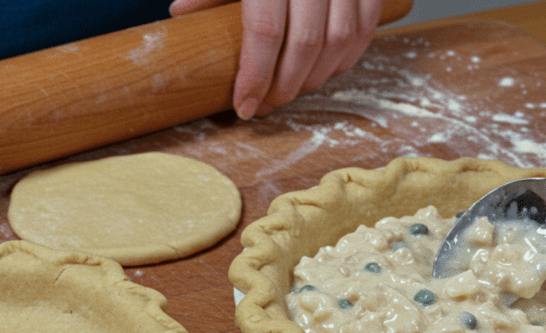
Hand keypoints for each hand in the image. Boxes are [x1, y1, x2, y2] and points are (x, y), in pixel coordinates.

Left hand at [170, 0, 381, 118]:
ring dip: (316, 76)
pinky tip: (325, 69)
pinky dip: (347, 56)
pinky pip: (365, 26)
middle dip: (285, 85)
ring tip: (291, 90)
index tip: (244, 104)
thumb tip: (180, 14)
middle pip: (306, 43)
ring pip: (341, 40)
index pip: (266, 31)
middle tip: (266, 105)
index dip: (255, 75)